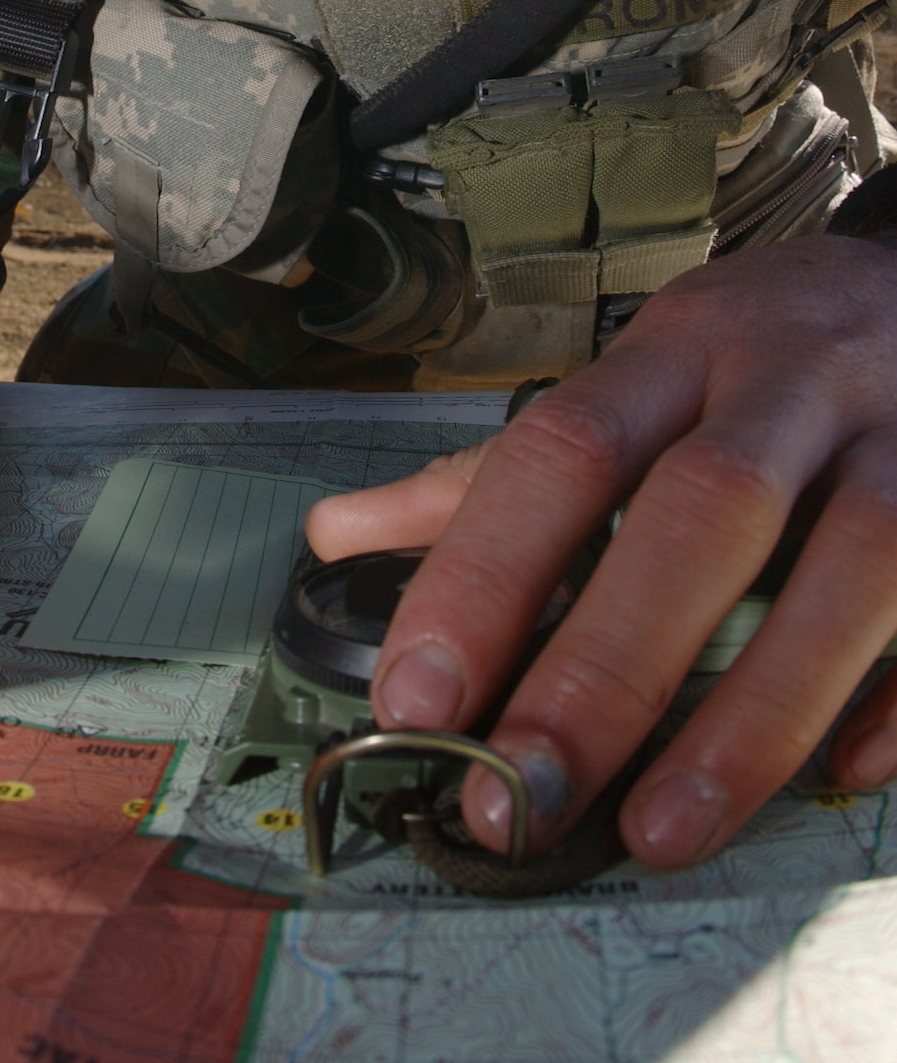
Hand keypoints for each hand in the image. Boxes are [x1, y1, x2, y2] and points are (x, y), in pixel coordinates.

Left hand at [307, 235, 896, 869]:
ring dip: (753, 713)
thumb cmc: (758, 353)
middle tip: (518, 795)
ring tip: (658, 835)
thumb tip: (337, 535)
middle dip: (607, 663)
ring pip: (850, 568)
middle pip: (701, 509)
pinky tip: (846, 780)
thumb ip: (500, 472)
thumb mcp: (634, 376)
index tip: (413, 702)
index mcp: (676, 347)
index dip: (484, 570)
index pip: (565, 446)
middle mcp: (789, 380)